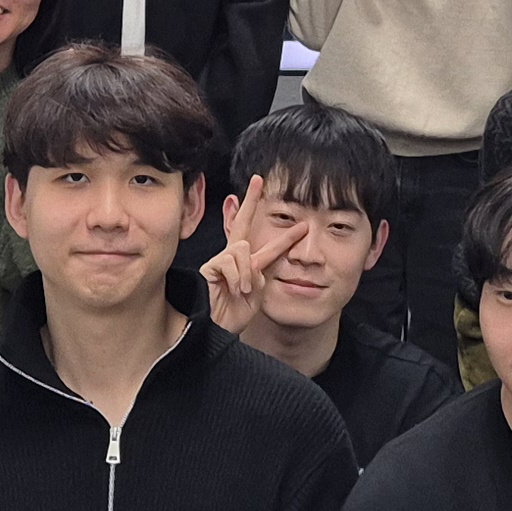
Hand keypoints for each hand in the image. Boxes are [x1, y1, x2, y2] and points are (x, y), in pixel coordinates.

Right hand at [200, 208, 309, 335]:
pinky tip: (234, 290)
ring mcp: (220, 260)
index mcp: (250, 266)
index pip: (269, 246)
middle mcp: (234, 258)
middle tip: (258, 180)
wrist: (216, 330)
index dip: (286, 236)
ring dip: (247, 273)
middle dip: (251, 199)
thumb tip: (258, 262)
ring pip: (242, 248)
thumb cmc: (234, 315)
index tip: (302, 225)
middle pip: (243, 223)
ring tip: (243, 291)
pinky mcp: (209, 267)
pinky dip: (237, 277)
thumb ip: (261, 275)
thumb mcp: (257, 295)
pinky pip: (229, 261)